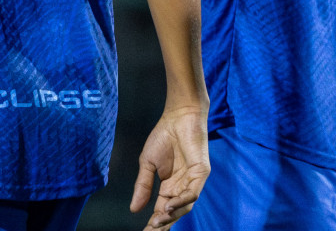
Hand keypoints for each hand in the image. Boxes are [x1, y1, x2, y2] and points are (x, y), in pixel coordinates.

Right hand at [130, 103, 210, 228]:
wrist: (178, 116)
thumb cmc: (164, 136)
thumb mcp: (147, 164)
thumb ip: (142, 186)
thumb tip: (134, 209)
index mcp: (169, 187)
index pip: (161, 211)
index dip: (153, 223)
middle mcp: (182, 187)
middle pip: (173, 213)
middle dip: (162, 225)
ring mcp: (193, 180)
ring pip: (184, 206)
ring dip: (171, 216)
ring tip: (156, 223)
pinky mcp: (201, 172)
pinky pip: (193, 192)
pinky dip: (181, 201)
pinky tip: (168, 207)